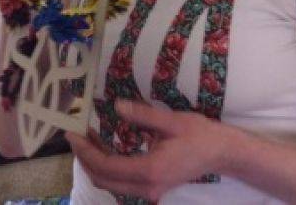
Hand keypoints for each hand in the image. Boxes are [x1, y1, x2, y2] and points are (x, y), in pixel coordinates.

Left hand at [65, 100, 240, 201]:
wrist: (223, 153)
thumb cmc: (200, 135)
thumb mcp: (172, 121)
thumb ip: (142, 115)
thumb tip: (116, 106)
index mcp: (150, 170)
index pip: (107, 167)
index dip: (86, 152)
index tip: (72, 135)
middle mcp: (147, 186)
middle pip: (104, 180)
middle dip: (85, 159)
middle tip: (74, 136)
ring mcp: (150, 190)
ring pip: (111, 184)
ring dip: (95, 163)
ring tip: (86, 137)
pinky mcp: (153, 187)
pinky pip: (121, 182)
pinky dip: (108, 166)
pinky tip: (104, 146)